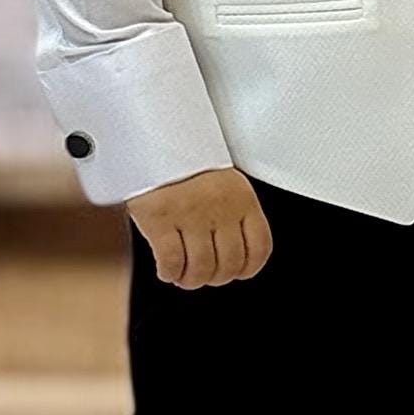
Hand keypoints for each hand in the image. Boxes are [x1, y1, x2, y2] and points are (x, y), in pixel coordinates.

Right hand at [127, 164, 272, 287]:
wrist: (153, 135)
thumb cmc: (185, 163)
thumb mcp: (222, 183)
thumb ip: (230, 214)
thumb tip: (227, 259)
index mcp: (242, 198)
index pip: (260, 248)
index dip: (247, 269)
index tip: (234, 272)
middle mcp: (220, 206)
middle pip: (228, 265)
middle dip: (213, 278)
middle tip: (200, 274)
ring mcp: (190, 212)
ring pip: (200, 268)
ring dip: (190, 280)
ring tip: (181, 274)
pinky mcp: (160, 217)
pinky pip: (171, 261)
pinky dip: (169, 273)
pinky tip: (166, 269)